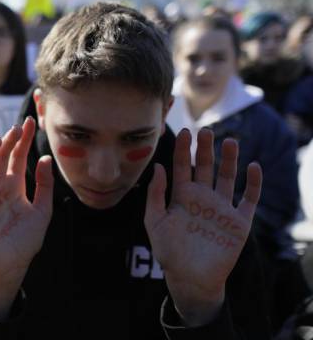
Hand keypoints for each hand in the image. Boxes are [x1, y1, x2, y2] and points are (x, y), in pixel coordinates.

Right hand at [0, 117, 52, 318]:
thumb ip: (44, 185)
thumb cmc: (27, 240)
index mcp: (16, 186)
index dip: (22, 139)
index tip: (28, 122)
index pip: (17, 156)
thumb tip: (45, 158)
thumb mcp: (42, 211)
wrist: (11, 265)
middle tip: (16, 129)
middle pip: (0, 156)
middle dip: (7, 141)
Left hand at [144, 128, 261, 325]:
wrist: (190, 279)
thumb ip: (156, 195)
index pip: (183, 167)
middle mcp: (202, 198)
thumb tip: (159, 166)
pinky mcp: (239, 222)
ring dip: (230, 160)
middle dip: (206, 149)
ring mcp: (222, 208)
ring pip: (228, 178)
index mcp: (181, 196)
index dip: (184, 150)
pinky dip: (253, 184)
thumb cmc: (168, 252)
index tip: (184, 131)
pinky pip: (249, 199)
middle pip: (206, 167)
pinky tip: (252, 167)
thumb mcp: (155, 222)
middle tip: (206, 130)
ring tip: (230, 141)